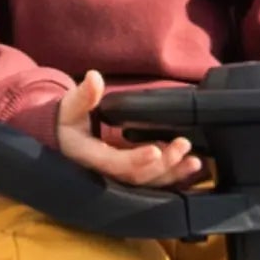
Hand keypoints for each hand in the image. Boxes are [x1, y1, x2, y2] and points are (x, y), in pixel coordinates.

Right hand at [54, 69, 204, 186]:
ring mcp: (122, 175)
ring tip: (195, 161)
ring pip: (150, 182)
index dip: (136, 159)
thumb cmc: (67, 121)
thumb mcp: (70, 107)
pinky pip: (154, 179)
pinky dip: (174, 175)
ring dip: (174, 173)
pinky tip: (193, 167)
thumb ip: (83, 95)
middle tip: (183, 146)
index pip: (116, 163)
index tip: (156, 150)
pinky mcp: (132, 172)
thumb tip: (93, 77)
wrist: (64, 139)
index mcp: (92, 157)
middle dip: (163, 164)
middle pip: (138, 177)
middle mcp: (108, 173)